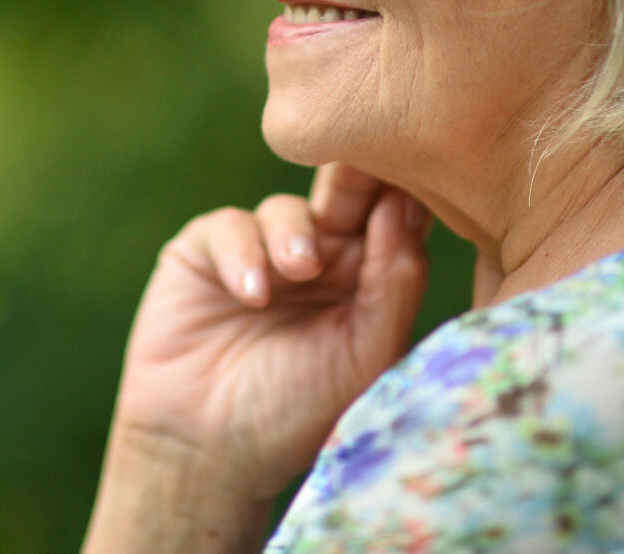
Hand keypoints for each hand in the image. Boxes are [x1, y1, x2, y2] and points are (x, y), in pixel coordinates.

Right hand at [97, 164, 431, 518]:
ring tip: (298, 270)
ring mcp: (261, 253)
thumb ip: (394, 282)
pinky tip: (253, 295)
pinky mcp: (206, 253)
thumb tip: (405, 202)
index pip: (394, 215)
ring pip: (287, 208)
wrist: (209, 451)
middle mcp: (319, 258)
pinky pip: (230, 227)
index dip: (403, 189)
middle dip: (351, 180)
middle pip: (342, 193)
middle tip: (357, 172)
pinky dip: (243, 253)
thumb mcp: (366, 353)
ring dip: (294, 233)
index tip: (416, 172)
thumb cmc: (301, 413)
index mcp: (368, 279)